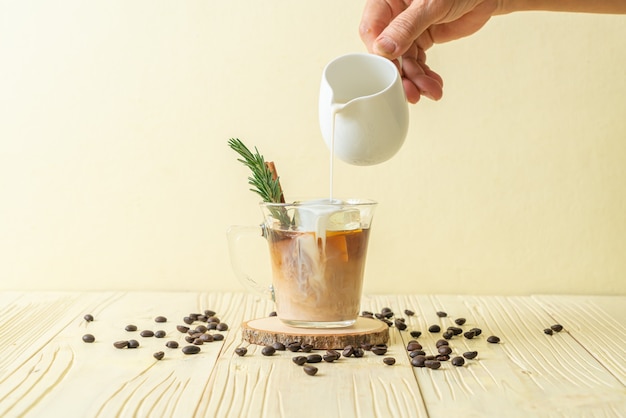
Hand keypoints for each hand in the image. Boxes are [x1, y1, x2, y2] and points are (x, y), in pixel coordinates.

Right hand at [359, 0, 498, 102]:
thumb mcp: (431, 4)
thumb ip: (406, 26)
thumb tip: (383, 49)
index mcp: (387, 0)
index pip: (372, 30)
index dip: (379, 54)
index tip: (392, 71)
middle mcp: (394, 15)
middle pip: (387, 51)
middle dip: (401, 73)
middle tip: (410, 91)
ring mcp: (408, 30)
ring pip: (404, 61)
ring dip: (416, 79)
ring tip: (429, 90)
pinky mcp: (422, 40)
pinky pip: (417, 62)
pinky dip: (425, 76)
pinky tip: (432, 85)